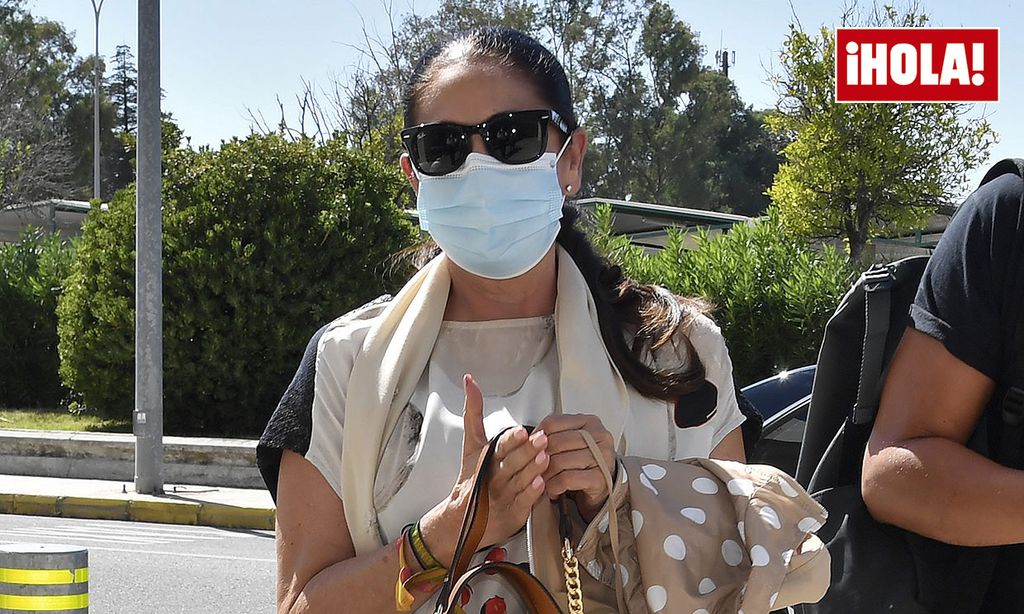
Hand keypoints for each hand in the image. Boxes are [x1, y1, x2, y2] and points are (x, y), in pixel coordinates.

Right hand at [435, 374, 549, 555]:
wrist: (462, 521)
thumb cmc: (472, 476)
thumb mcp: (471, 445)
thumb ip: (473, 413)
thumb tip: (470, 380)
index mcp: (484, 458)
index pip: (498, 446)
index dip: (510, 440)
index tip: (521, 431)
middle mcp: (492, 476)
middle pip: (511, 462)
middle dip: (526, 451)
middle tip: (542, 439)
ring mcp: (502, 495)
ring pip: (519, 480)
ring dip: (532, 468)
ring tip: (545, 457)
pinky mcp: (512, 513)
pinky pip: (523, 502)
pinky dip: (532, 493)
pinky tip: (542, 483)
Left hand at [535, 414, 615, 521]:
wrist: (600, 488)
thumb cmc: (582, 464)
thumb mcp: (568, 443)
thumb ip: (553, 436)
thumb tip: (528, 439)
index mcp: (589, 422)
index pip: (553, 422)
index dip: (536, 436)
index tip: (531, 448)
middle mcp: (599, 436)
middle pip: (555, 442)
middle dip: (539, 458)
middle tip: (533, 468)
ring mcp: (602, 457)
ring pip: (559, 462)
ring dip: (545, 475)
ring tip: (543, 481)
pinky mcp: (600, 478)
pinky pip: (566, 479)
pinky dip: (554, 486)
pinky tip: (553, 489)